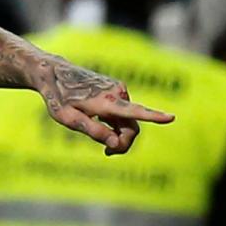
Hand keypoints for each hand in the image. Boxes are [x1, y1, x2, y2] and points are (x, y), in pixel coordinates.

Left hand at [32, 57, 173, 154]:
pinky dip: (117, 124)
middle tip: (108, 153)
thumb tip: (115, 143)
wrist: (54, 72)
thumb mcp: (68, 119)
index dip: (154, 117)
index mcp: (104, 101)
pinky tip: (100, 123)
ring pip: (129, 120)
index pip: (133, 112)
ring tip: (102, 143)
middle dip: (124, 142)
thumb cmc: (58, 97)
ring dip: (119, 134)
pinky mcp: (117, 89)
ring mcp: (118, 89)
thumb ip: (93, 131)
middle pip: (132, 126)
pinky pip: (124, 113)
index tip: (171, 117)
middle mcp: (116, 93)